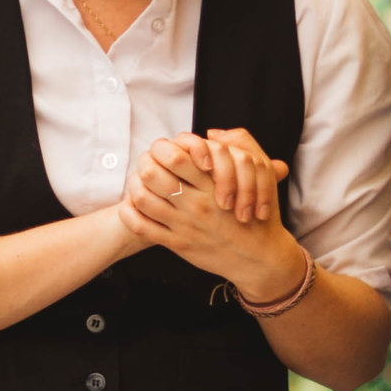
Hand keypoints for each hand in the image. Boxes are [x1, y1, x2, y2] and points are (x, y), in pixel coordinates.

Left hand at [121, 128, 297, 294]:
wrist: (261, 258)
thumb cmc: (258, 214)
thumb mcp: (259, 174)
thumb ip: (240, 146)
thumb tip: (211, 132)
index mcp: (212, 184)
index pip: (175, 155)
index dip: (163, 148)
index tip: (166, 152)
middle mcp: (196, 203)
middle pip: (152, 172)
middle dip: (145, 163)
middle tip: (147, 164)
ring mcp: (185, 225)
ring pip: (142, 197)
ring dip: (134, 185)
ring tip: (139, 182)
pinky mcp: (178, 244)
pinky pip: (141, 226)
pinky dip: (129, 213)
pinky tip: (132, 206)